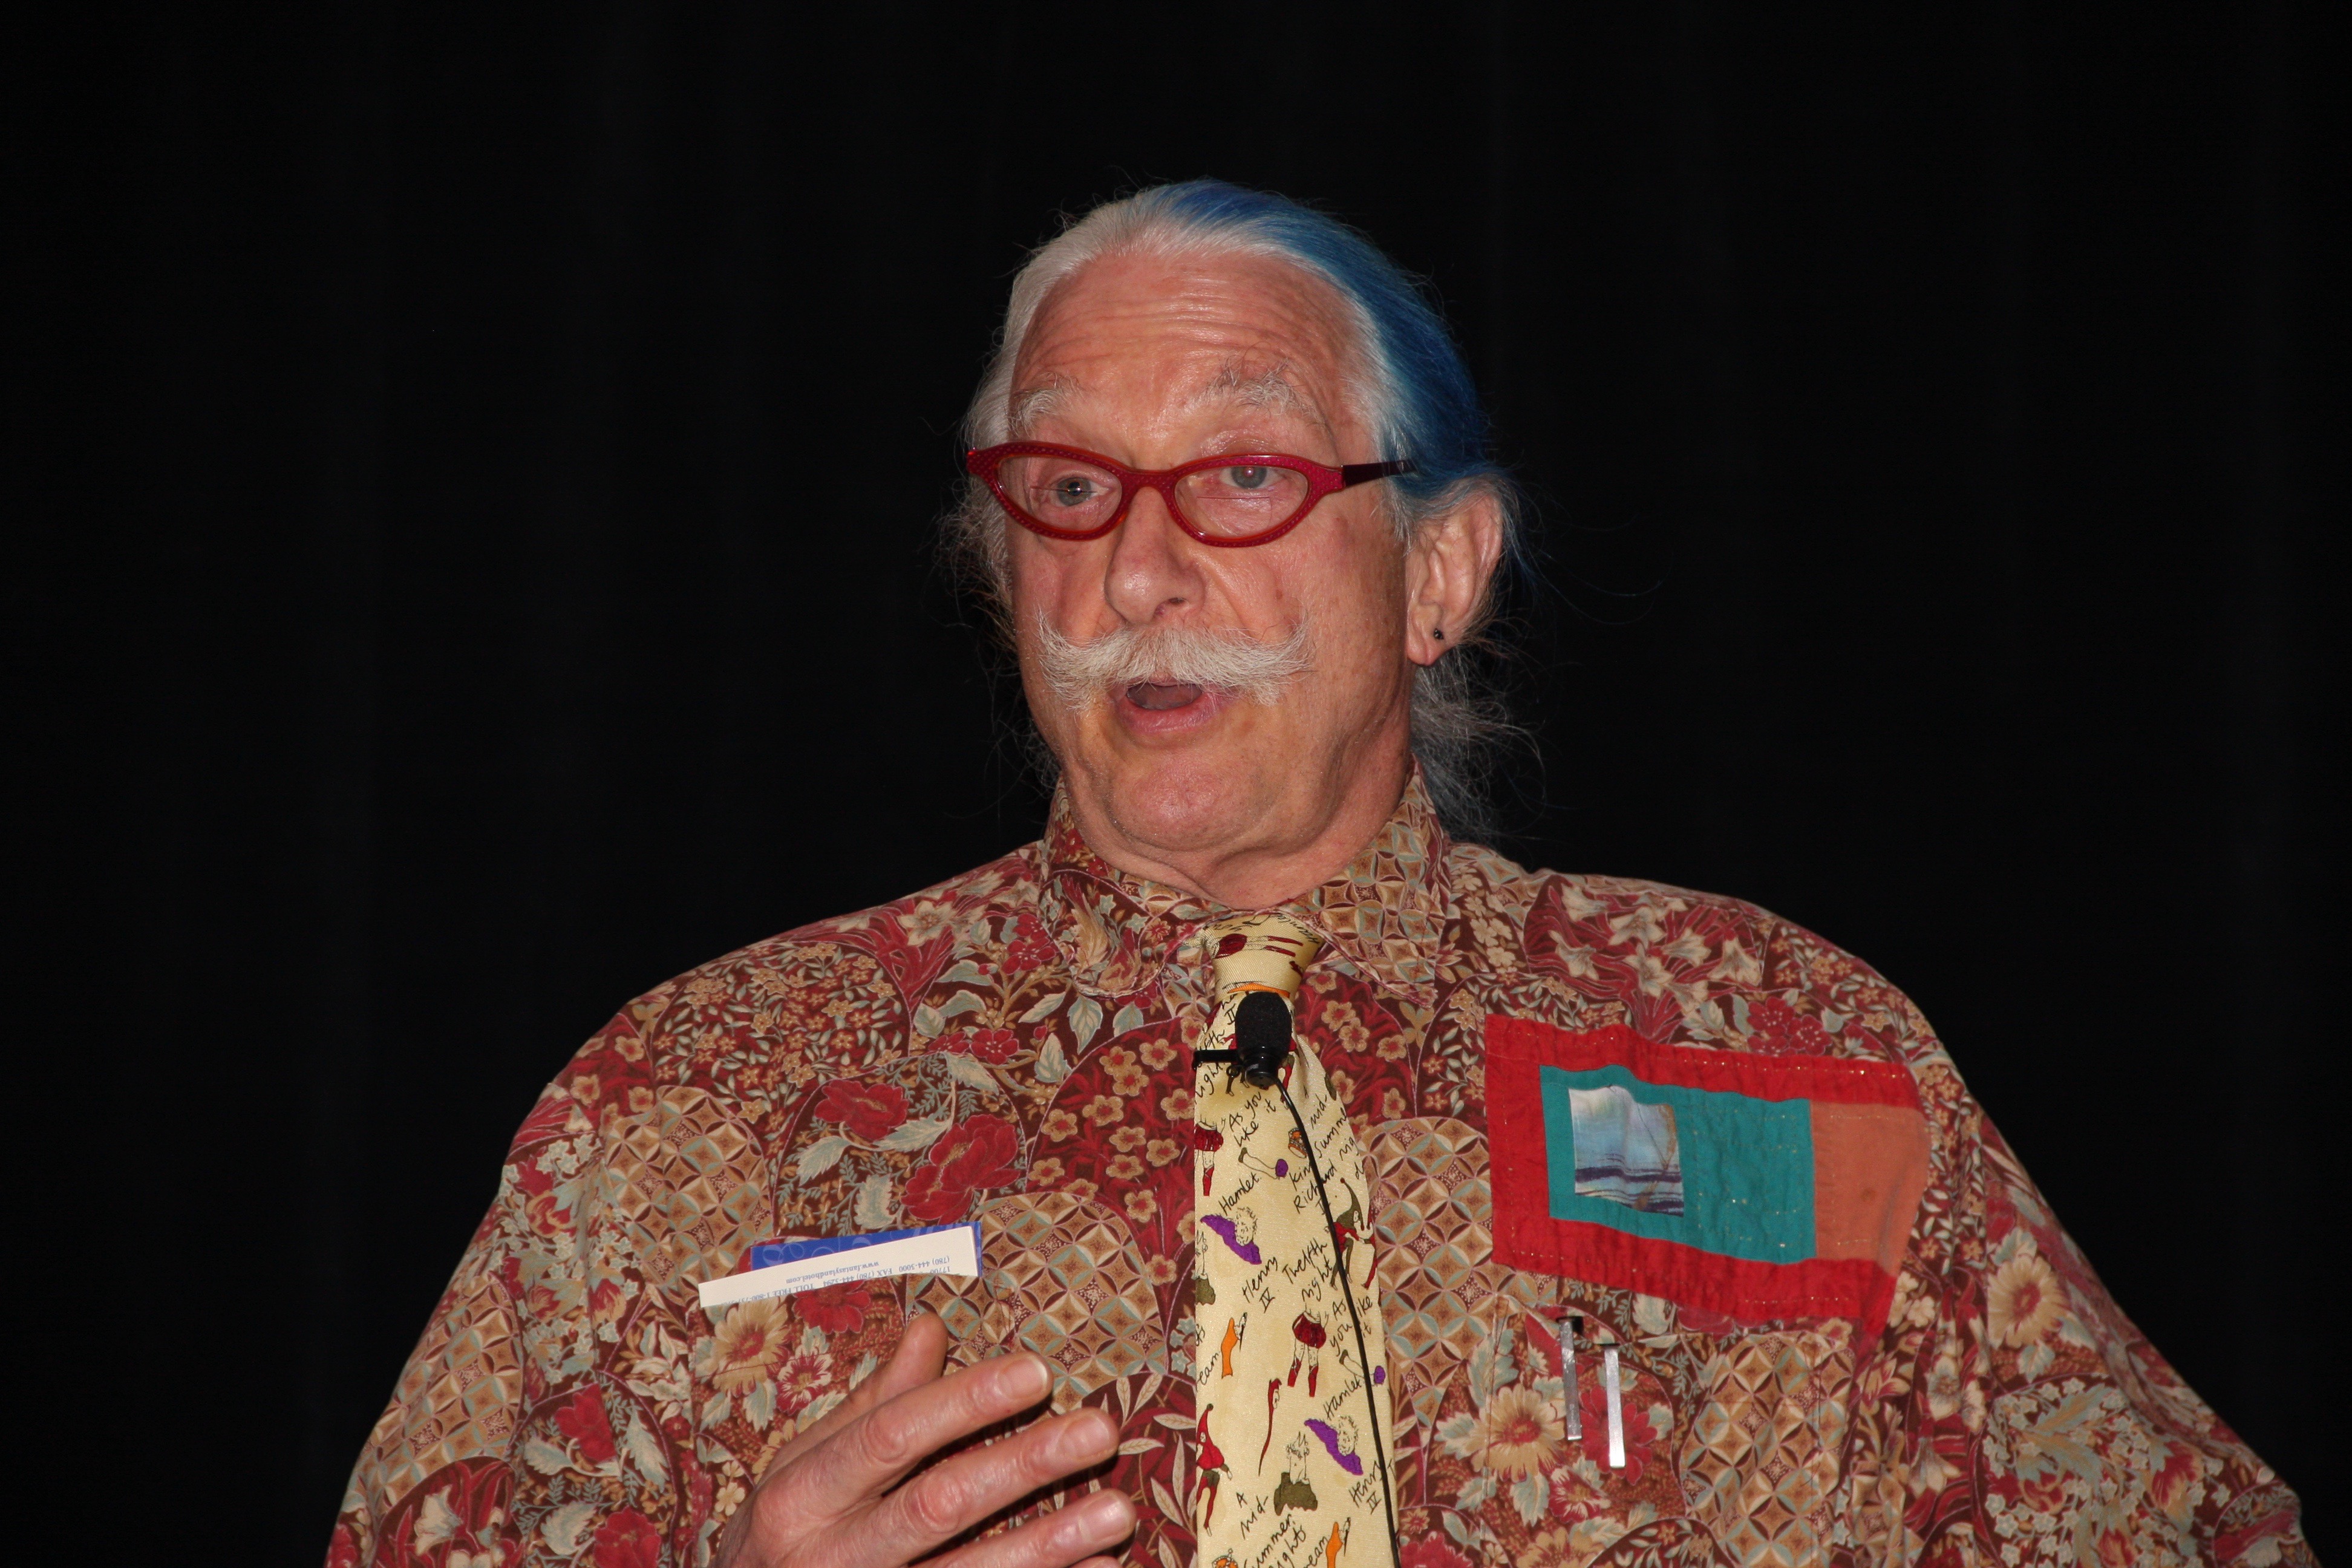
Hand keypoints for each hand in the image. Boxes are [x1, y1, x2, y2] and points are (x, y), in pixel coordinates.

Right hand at [714, 1312, 1135, 1567]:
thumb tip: (931, 1326)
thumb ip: (873, 1404)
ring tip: (1117, 1510)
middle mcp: (829, 1557)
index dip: (965, 1403)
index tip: (1037, 1372)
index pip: (891, 1436)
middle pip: (936, 1506)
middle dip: (1022, 1467)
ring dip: (1048, 1546)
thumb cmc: (780, 1539)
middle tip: (1098, 1431)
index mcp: (801, 1495)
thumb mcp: (803, 1468)